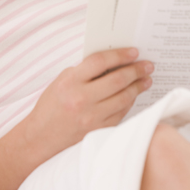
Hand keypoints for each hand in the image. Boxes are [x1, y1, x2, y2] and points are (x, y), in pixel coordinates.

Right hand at [23, 48, 152, 158]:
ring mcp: (91, 117)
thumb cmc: (51, 105)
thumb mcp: (62, 80)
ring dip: (138, 87)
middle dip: (136, 70)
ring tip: (146, 80)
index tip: (134, 52)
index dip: (119, 55)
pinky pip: (120, 114)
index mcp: (70, 81)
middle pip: (117, 80)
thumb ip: (84, 71)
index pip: (100, 62)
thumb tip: (112, 62)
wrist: (41, 137)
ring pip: (123, 98)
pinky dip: (129, 102)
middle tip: (148, 65)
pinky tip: (133, 95)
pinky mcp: (98, 131)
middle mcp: (81, 99)